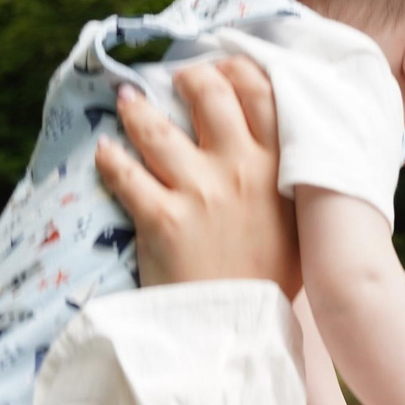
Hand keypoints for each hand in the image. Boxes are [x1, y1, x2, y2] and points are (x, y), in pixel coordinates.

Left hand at [94, 59, 298, 296]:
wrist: (239, 334)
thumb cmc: (272, 283)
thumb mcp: (300, 226)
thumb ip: (291, 184)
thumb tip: (283, 151)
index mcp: (281, 169)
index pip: (262, 92)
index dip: (236, 70)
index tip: (221, 70)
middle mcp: (241, 170)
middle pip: (210, 94)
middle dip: (189, 79)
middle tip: (176, 81)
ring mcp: (199, 192)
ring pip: (158, 129)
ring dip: (137, 109)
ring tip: (128, 101)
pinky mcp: (161, 218)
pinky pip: (125, 174)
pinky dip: (110, 159)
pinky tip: (104, 151)